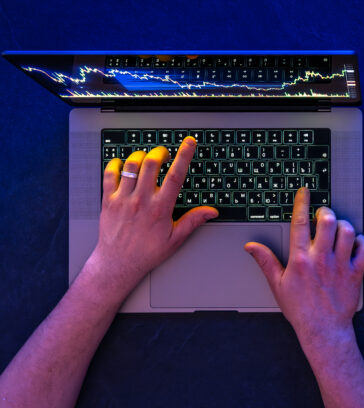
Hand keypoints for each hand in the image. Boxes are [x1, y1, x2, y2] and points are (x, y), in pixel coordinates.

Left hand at [87, 137, 217, 295]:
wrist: (118, 264)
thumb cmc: (146, 253)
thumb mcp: (175, 239)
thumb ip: (193, 221)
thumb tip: (211, 212)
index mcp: (160, 208)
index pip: (176, 176)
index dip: (184, 156)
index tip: (189, 143)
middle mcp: (141, 200)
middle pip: (151, 163)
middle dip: (160, 152)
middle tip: (164, 154)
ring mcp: (123, 199)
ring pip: (131, 165)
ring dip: (140, 156)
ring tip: (145, 159)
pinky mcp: (108, 201)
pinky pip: (109, 174)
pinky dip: (116, 164)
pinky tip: (123, 165)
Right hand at [245, 188, 363, 348]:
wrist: (323, 330)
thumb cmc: (300, 309)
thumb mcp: (278, 285)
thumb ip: (266, 262)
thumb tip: (251, 246)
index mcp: (300, 260)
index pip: (300, 223)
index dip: (302, 203)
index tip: (305, 191)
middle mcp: (321, 259)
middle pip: (328, 221)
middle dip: (326, 212)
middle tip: (324, 215)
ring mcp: (340, 265)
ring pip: (347, 231)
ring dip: (344, 226)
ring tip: (338, 230)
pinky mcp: (356, 273)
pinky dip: (362, 242)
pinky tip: (355, 244)